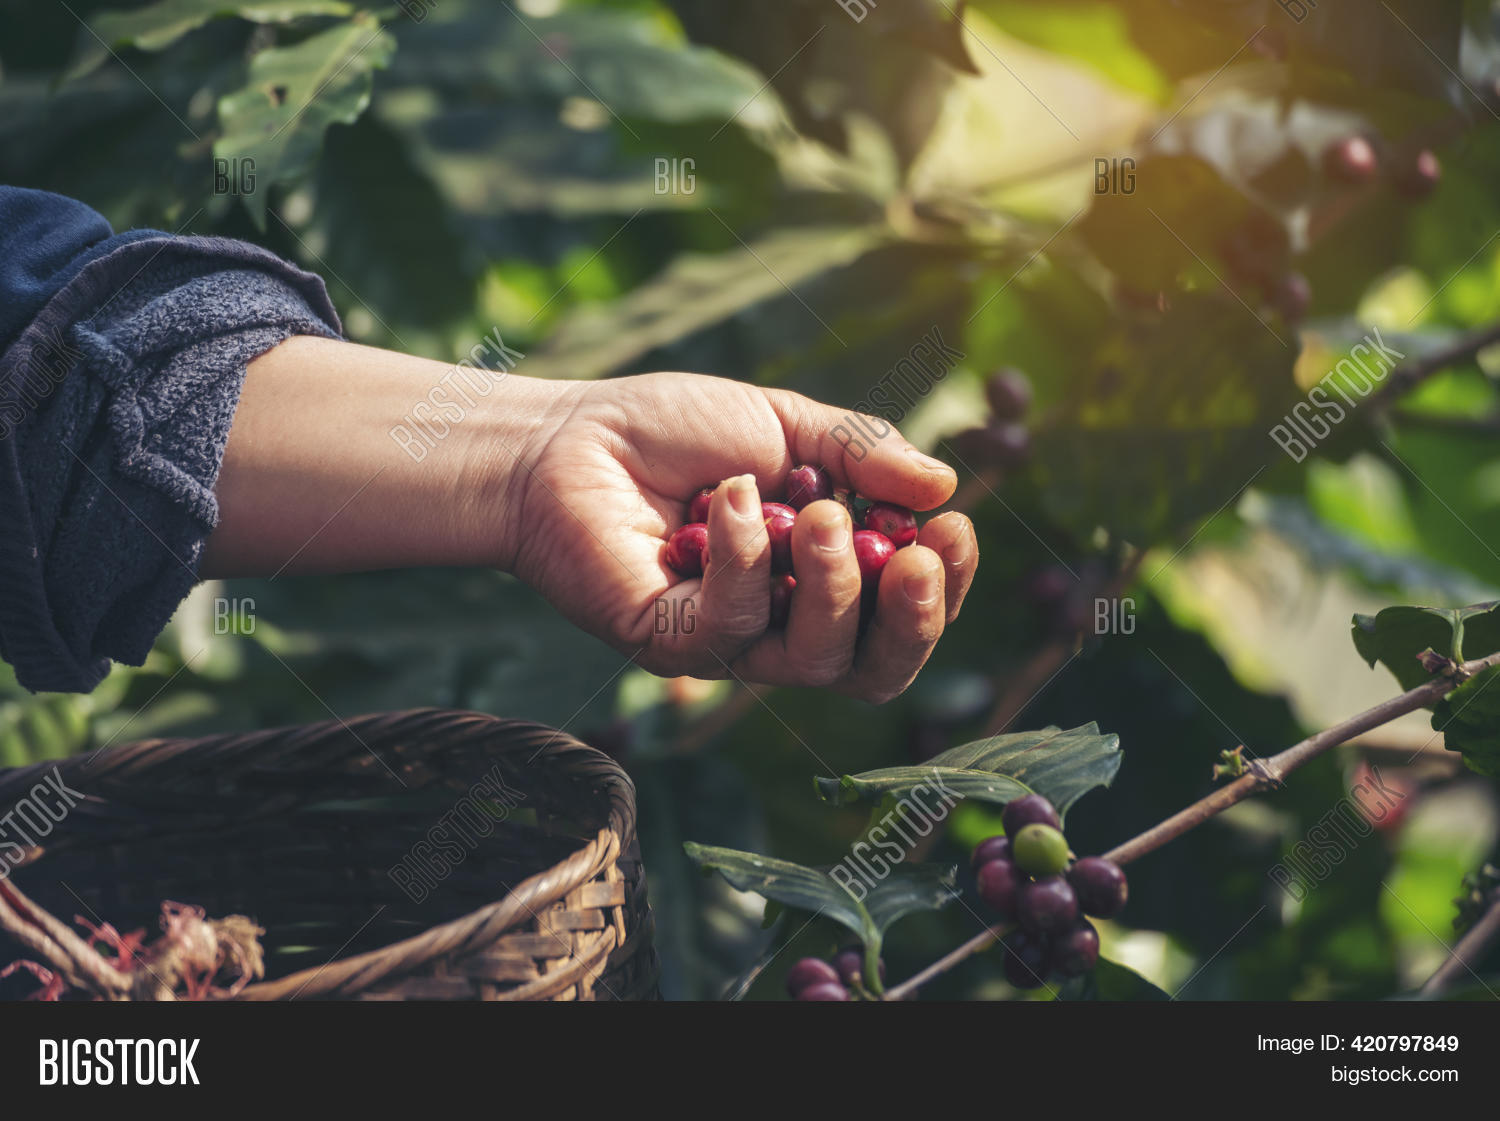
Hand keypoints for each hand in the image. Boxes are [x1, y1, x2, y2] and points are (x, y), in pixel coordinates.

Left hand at [503, 372, 977, 701]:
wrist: (568, 435)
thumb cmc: (670, 430)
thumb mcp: (784, 425)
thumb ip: (861, 454)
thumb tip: (944, 485)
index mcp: (818, 579)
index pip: (901, 617)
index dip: (943, 590)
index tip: (953, 528)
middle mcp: (780, 626)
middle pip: (874, 668)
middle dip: (913, 618)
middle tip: (918, 557)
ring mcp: (725, 643)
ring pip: (813, 659)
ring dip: (834, 586)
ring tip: (818, 512)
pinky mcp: (668, 644)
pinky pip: (731, 628)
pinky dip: (744, 559)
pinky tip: (731, 497)